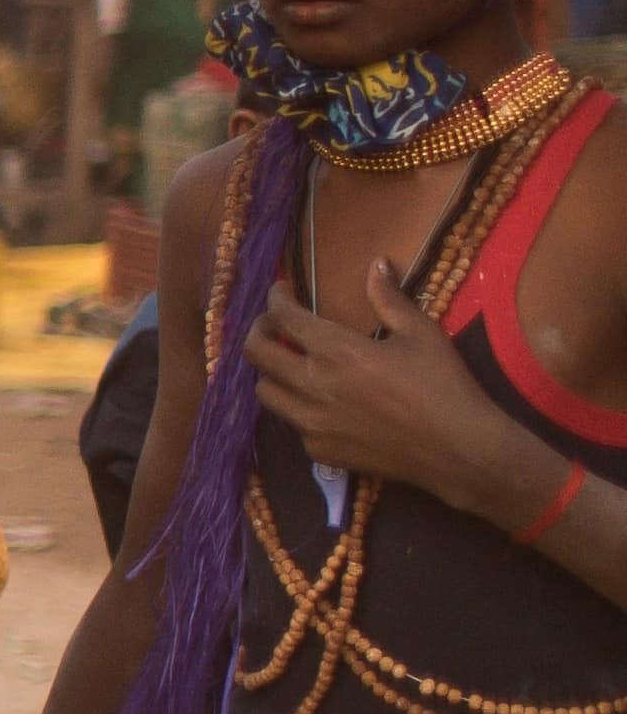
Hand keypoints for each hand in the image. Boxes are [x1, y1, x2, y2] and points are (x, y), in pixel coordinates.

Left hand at [249, 267, 554, 526]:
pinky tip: (315, 401)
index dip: (276, 300)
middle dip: (259, 331)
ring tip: (288, 362)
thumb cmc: (442, 384)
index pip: (284, 318)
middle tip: (272, 324)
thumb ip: (389, 299)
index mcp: (336, 351)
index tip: (280, 292)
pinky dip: (295, 406)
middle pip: (257, 354)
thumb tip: (376, 263)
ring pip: (264, 391)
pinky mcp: (318, 450)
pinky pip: (290, 423)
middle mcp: (312, 386)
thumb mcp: (420, 333)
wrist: (456, 447)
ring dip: (271, 372)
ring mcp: (310, 422)